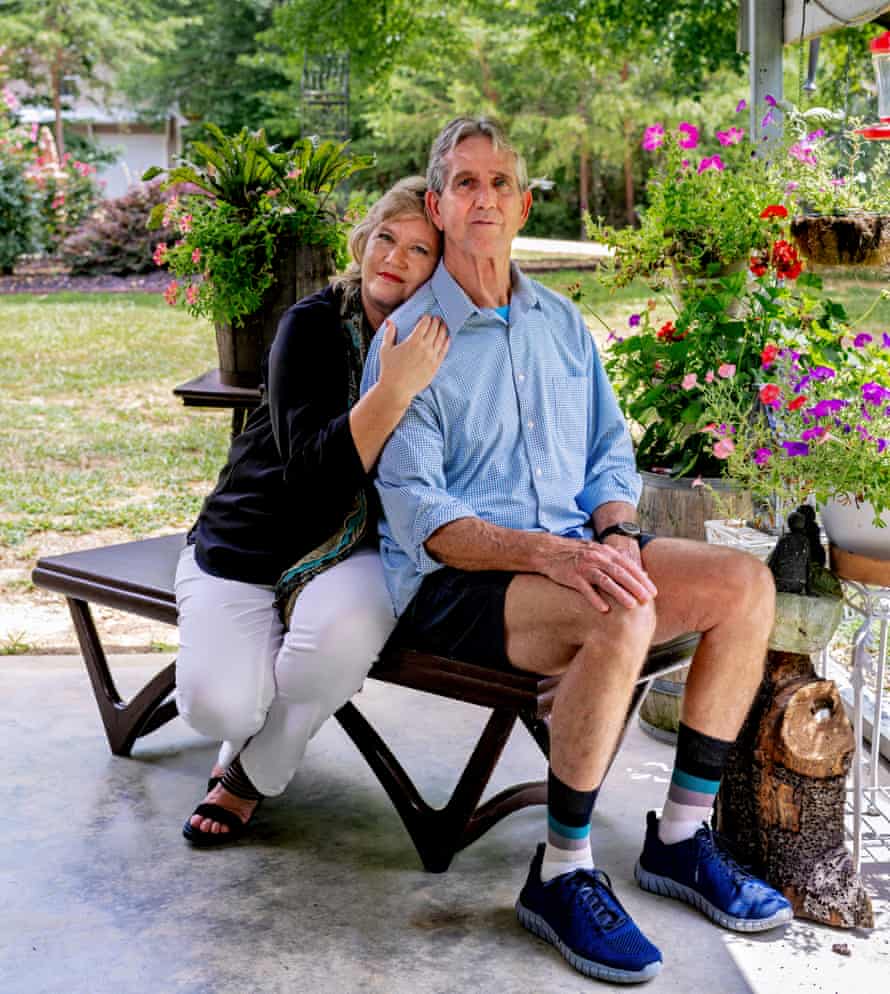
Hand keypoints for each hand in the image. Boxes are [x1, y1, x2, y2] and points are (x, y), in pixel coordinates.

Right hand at [378, 316, 448, 406]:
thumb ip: (389, 334)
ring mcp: (432, 357)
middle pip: (434, 330)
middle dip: (436, 322)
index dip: (427, 318)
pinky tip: (447, 338)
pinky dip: (446, 343)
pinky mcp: (435, 366)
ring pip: (441, 339)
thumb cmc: (389, 369)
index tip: (427, 316)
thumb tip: (390, 322)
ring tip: (443, 325)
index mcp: (413, 341)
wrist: (396, 389)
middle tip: (437, 318)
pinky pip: (444, 351)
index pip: (424, 325)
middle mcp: (425, 348)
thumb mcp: (385, 349)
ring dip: (443, 330)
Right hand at [541, 536, 656, 613]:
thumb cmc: (577, 555)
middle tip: (648, 600)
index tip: (653, 591)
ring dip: (620, 593)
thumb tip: (642, 572)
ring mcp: (584, 567)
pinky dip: (595, 598)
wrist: (549, 551)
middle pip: (620, 573)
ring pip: (605, 581)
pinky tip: (604, 609)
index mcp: (605, 552)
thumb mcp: (599, 552)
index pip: (628, 566)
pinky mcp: (572, 576)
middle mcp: (597, 558)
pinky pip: (585, 588)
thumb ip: (618, 562)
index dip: (642, 579)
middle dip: (636, 586)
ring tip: (632, 605)